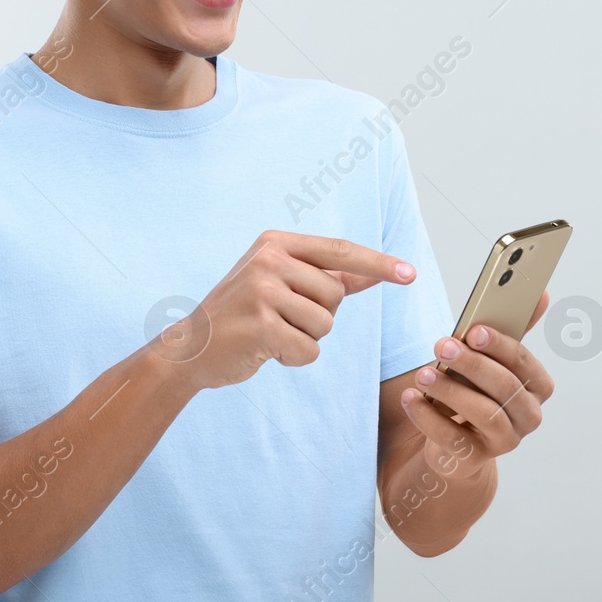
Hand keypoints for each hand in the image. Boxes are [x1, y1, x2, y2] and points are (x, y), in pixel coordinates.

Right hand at [158, 230, 415, 390]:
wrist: (190, 348)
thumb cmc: (242, 314)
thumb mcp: (279, 283)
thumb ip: (325, 276)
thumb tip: (373, 273)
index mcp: (275, 242)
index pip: (340, 250)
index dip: (378, 263)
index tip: (410, 274)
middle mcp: (269, 259)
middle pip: (336, 294)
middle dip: (320, 315)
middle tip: (282, 319)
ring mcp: (263, 291)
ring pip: (325, 324)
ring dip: (306, 338)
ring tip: (272, 334)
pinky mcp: (261, 326)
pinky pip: (309, 350)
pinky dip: (294, 359)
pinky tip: (266, 351)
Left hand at [401, 289, 553, 473]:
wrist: (457, 442)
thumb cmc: (476, 389)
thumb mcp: (492, 359)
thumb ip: (513, 329)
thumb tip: (541, 292)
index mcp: (538, 386)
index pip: (524, 363)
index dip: (500, 345)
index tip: (473, 330)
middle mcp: (528, 416)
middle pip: (505, 387)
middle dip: (472, 364)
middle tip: (442, 346)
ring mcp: (505, 441)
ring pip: (483, 413)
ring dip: (450, 390)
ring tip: (422, 374)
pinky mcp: (475, 459)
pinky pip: (452, 438)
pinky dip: (428, 416)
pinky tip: (411, 398)